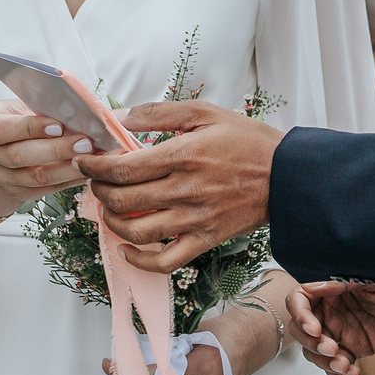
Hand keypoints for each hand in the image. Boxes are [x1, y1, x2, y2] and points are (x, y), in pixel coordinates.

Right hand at [0, 98, 96, 213]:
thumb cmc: (18, 119)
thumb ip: (45, 107)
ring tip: (90, 159)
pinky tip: (85, 171)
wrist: (1, 147)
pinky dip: (68, 181)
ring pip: (34, 178)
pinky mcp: (16, 192)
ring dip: (66, 169)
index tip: (59, 126)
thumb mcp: (23, 105)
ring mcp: (0, 176)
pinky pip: (45, 190)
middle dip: (56, 150)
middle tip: (85, 143)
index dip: (30, 128)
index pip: (1, 128)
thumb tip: (80, 110)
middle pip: (19, 156)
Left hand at [73, 101, 280, 272]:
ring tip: (110, 209)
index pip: (121, 168)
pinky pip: (165, 262)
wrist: (289, 176)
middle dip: (98, 192)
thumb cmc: (248, 142)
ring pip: (137, 232)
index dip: (93, 167)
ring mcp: (195, 220)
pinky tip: (128, 249)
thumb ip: (160, 113)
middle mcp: (185, 191)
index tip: (85, 161)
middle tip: (96, 183)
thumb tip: (120, 117)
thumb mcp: (205, 113)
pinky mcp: (205, 240)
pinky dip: (140, 260)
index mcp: (182, 156)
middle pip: (122, 200)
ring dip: (112, 222)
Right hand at [287, 281, 374, 374]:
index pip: (299, 300)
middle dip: (312, 344)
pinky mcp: (352, 349)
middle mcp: (329, 312)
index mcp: (329, 291)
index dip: (300, 315)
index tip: (315, 329)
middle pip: (301, 330)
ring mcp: (339, 332)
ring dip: (325, 363)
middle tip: (331, 349)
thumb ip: (346, 279)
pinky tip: (352, 374)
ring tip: (343, 366)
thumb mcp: (372, 277)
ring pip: (315, 352)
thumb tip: (322, 285)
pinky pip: (337, 365)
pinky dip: (341, 374)